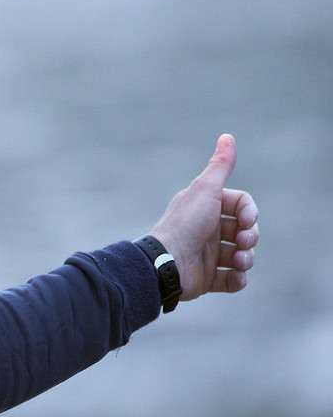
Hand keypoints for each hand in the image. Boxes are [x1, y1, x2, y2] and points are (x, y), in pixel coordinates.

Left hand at [147, 134, 258, 301]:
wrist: (165, 263)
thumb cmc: (185, 224)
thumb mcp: (205, 190)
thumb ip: (220, 166)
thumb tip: (227, 136)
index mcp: (206, 209)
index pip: (241, 206)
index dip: (250, 212)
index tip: (247, 220)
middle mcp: (207, 230)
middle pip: (244, 231)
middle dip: (251, 236)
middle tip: (243, 242)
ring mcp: (208, 255)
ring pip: (242, 256)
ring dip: (247, 259)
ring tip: (239, 262)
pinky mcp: (207, 278)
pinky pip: (232, 280)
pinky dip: (238, 279)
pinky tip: (234, 277)